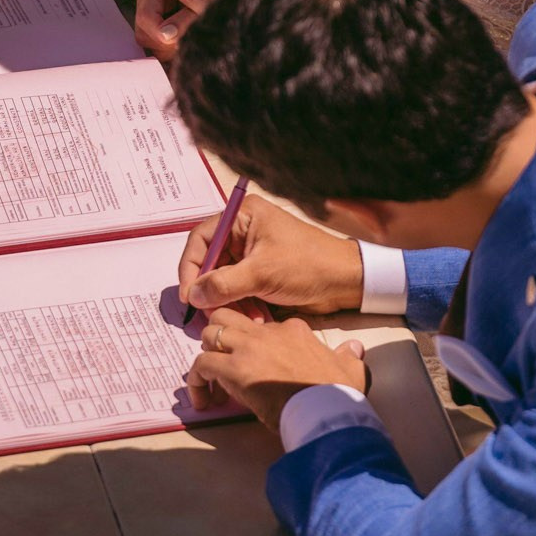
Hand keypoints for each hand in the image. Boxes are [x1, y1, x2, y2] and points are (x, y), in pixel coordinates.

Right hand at [179, 193, 365, 316]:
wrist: (346, 281)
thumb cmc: (308, 265)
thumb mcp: (261, 273)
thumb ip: (223, 284)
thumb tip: (192, 294)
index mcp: (243, 217)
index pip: (202, 239)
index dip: (191, 267)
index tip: (188, 295)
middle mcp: (244, 231)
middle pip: (211, 262)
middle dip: (212, 290)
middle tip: (210, 313)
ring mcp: (253, 253)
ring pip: (225, 280)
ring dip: (230, 301)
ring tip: (243, 318)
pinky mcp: (262, 272)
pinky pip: (240, 290)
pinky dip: (243, 305)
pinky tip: (255, 318)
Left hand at [185, 309, 368, 432]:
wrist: (324, 410)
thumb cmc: (338, 393)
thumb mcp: (350, 369)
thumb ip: (349, 356)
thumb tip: (355, 348)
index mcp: (294, 330)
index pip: (264, 325)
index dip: (255, 343)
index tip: (257, 364)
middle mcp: (267, 332)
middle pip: (228, 318)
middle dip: (220, 336)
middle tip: (223, 362)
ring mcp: (248, 348)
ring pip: (209, 334)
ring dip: (207, 357)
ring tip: (211, 382)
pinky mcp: (233, 368)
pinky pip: (201, 365)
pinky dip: (197, 381)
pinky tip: (205, 400)